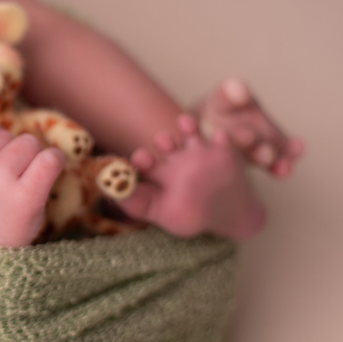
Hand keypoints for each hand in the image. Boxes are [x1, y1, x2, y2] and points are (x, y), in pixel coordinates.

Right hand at [0, 116, 65, 246]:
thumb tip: (4, 126)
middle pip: (7, 134)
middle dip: (11, 154)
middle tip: (4, 185)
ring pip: (29, 143)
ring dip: (31, 161)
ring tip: (19, 187)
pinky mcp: (26, 195)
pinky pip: (50, 159)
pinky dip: (54, 164)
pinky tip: (45, 178)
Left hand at [122, 114, 266, 238]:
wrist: (230, 216)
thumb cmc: (192, 215)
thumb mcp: (164, 215)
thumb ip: (138, 204)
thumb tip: (112, 192)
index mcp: (161, 173)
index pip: (145, 161)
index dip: (141, 159)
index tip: (142, 161)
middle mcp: (177, 159)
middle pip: (165, 142)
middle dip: (163, 140)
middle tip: (164, 143)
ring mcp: (200, 153)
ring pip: (189, 131)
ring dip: (186, 127)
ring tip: (185, 125)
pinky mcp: (222, 151)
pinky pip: (221, 139)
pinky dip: (219, 137)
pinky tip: (218, 138)